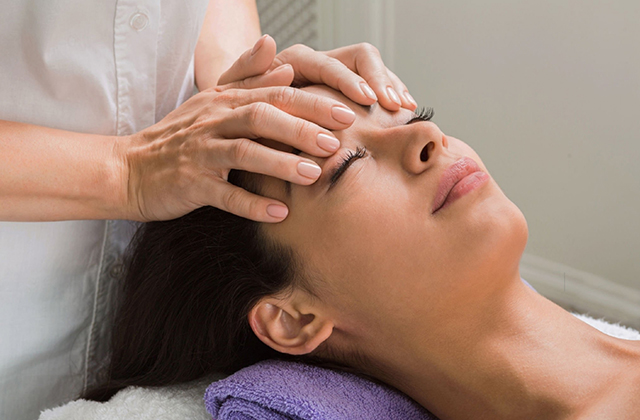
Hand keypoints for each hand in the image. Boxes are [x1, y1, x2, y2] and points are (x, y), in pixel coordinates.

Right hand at [119, 85, 356, 222]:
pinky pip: (223, 195)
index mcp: (225, 101)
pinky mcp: (189, 184)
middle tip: (337, 144)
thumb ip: (246, 75)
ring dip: (280, 164)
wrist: (130, 168)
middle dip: (301, 129)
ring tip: (314, 175)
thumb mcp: (210, 100)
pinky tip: (279, 214)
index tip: (347, 113)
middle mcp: (214, 122)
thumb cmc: (179, 136)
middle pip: (261, 118)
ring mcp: (200, 153)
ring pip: (243, 152)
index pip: (274, 95)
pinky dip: (251, 205)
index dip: (312, 103)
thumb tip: (280, 53)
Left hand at [218, 35, 417, 111]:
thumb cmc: (235, 109)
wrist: (239, 121)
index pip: (331, 62)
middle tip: (394, 105)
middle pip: (361, 58)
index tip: (367, 100)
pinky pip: (374, 90)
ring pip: (373, 72)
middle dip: (381, 80)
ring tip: (406, 109)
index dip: (351, 80)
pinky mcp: (343, 96)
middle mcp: (319, 64)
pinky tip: (401, 113)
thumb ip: (247, 68)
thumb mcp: (231, 91)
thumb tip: (268, 41)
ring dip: (392, 87)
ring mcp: (334, 80)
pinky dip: (389, 98)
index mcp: (295, 60)